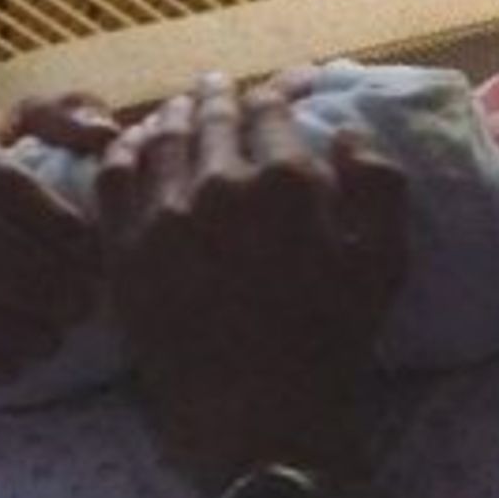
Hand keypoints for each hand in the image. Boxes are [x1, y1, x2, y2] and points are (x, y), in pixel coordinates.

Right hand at [0, 94, 118, 383]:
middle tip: (84, 306)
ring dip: (3, 326)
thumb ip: (69, 116)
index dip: (49, 218)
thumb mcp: (31, 121)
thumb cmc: (4, 154)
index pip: (1, 183)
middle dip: (34, 282)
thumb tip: (106, 134)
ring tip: (54, 342)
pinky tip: (13, 367)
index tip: (92, 250)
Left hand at [98, 74, 406, 490]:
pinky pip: (112, 177)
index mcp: (286, 180)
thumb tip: (345, 133)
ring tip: (181, 107)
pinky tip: (134, 144)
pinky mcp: (124, 247)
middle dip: (221, 94)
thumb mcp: (386, 260)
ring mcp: (163, 213)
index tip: (282, 88)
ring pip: (161, 136)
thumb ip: (379, 184)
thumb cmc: (332, 337)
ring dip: (175, 113)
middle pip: (214, 114)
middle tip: (221, 85)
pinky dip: (124, 148)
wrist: (259, 412)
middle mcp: (219, 182)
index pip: (271, 108)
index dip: (278, 90)